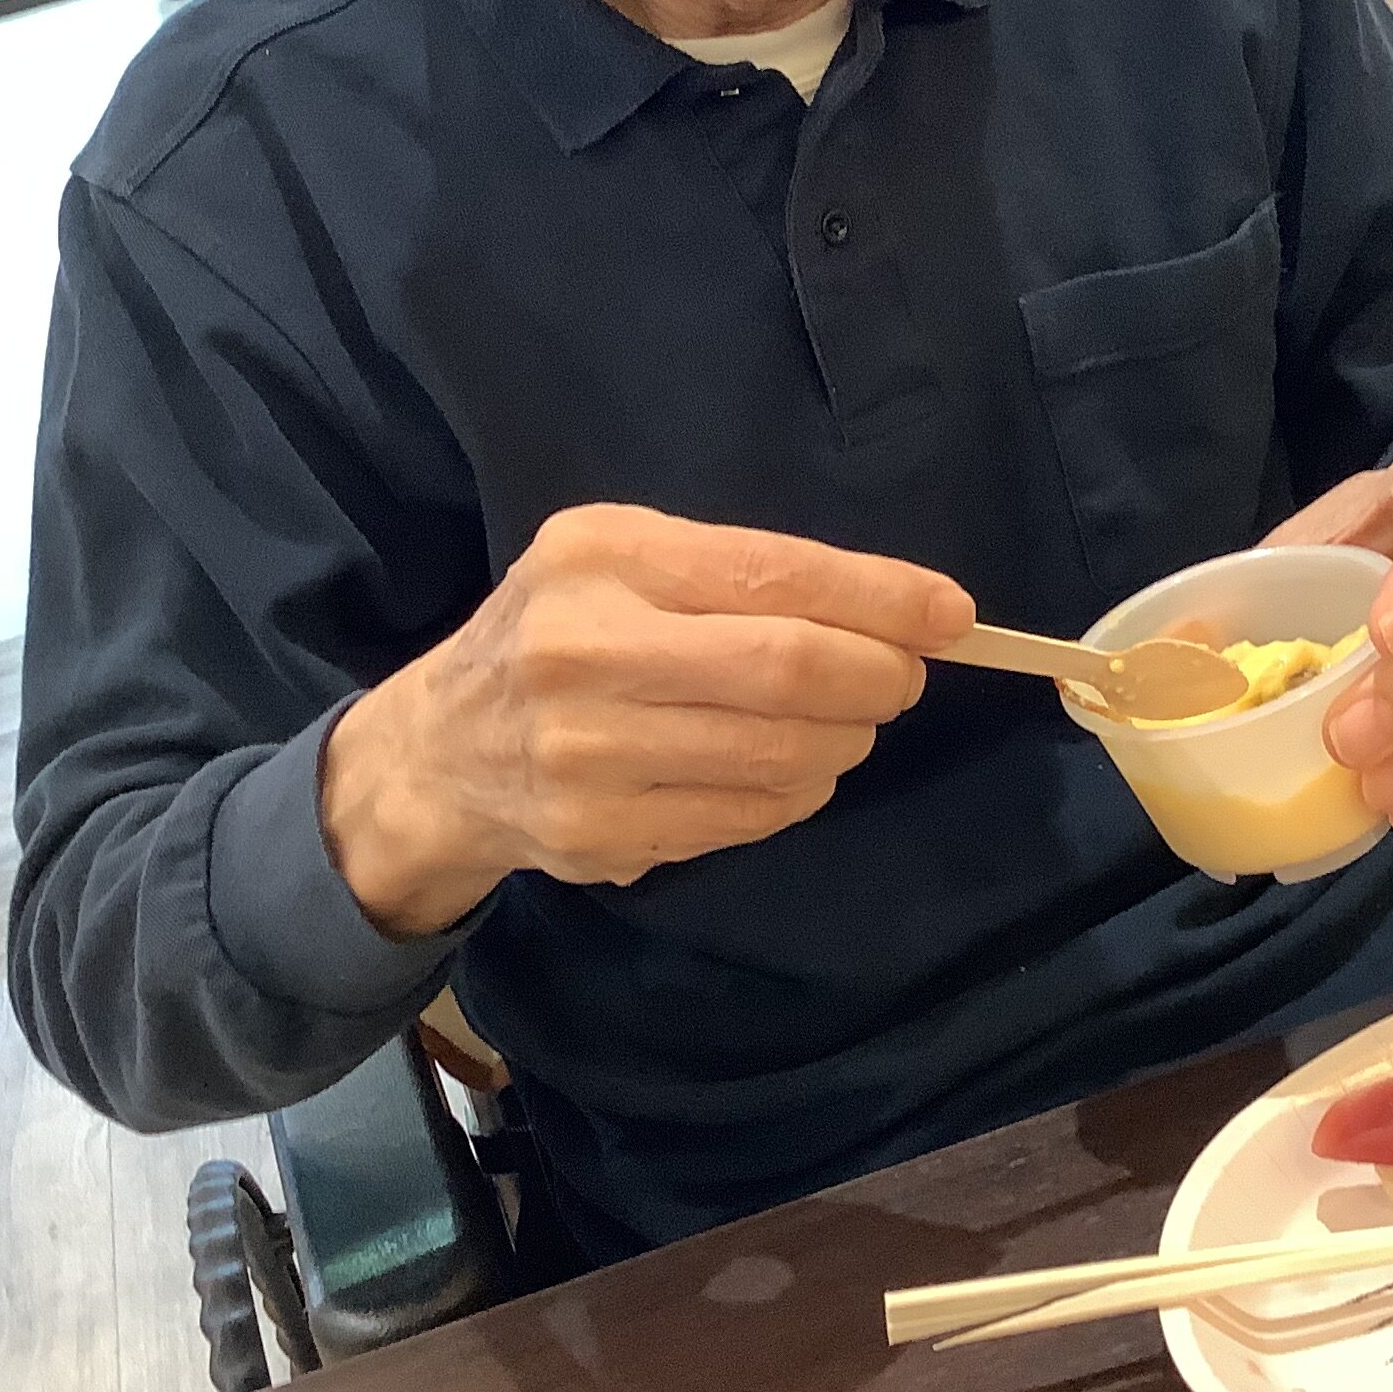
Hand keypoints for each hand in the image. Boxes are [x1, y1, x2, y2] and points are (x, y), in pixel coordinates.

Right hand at [324, 505, 972, 934]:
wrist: (440, 750)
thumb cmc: (559, 633)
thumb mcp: (622, 562)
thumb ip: (739, 573)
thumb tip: (901, 610)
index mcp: (599, 557)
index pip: (773, 574)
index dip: (881, 598)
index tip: (952, 615)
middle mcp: (583, 649)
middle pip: (787, 669)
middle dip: (878, 676)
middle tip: (902, 679)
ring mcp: (586, 753)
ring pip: (780, 756)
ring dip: (845, 741)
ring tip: (843, 724)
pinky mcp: (598, 834)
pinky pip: (749, 819)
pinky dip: (798, 795)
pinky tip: (785, 773)